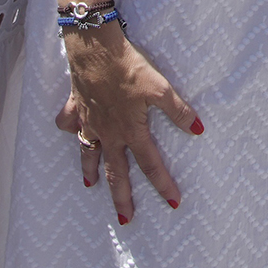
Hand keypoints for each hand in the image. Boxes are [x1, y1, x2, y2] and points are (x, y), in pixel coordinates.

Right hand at [57, 25, 201, 223]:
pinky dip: (69, 129)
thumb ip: (178, 111)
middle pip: (115, 171)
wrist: (94, 48)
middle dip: (121, 197)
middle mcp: (108, 132)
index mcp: (130, 130)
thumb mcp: (160, 87)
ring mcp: (89, 120)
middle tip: (124, 219)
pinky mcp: (76, 105)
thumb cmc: (128, 67)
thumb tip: (198, 129)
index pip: (150, 165)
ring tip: (90, 183)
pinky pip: (69, 123)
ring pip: (88, 152)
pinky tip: (71, 131)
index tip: (172, 202)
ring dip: (90, 169)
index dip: (163, 184)